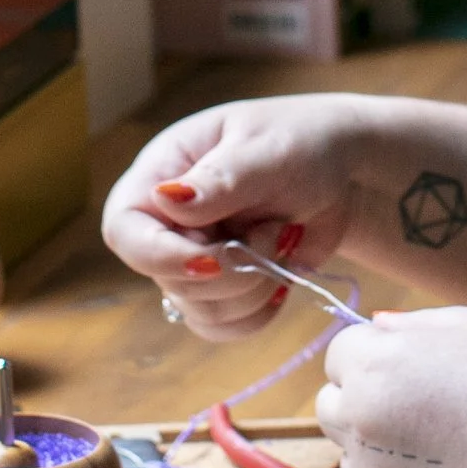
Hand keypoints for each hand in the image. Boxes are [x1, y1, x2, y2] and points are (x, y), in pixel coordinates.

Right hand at [102, 94, 370, 335]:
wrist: (342, 170)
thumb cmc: (300, 141)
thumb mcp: (265, 151)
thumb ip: (219, 179)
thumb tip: (165, 199)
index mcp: (160, 174)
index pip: (124, 229)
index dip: (160, 256)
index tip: (213, 260)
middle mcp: (167, 222)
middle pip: (168, 279)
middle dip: (233, 269)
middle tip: (278, 229)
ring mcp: (192, 259)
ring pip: (200, 311)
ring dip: (254, 288)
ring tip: (284, 238)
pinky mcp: (222, 289)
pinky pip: (225, 326)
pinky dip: (260, 311)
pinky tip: (283, 273)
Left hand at [315, 306, 466, 467]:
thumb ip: (418, 324)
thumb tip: (378, 326)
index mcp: (378, 364)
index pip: (340, 353)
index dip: (374, 357)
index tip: (411, 370)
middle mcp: (361, 419)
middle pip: (332, 404)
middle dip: (364, 401)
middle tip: (424, 408)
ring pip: (353, 453)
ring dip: (380, 446)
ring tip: (446, 447)